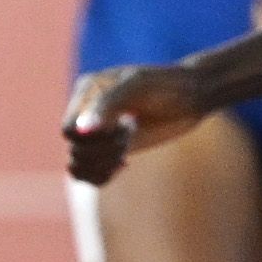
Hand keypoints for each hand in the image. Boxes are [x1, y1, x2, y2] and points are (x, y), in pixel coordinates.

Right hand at [62, 63, 205, 186]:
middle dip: (103, 150)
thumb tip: (80, 131)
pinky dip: (102, 177)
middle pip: (75, 150)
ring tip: (126, 150)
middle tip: (130, 133)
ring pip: (78, 165)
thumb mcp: (137, 87)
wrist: (192, 96)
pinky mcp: (111, 150)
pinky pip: (89, 175)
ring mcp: (99, 133)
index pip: (68, 130)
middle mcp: (87, 113)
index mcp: (86, 92)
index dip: (91, 138)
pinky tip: (125, 164)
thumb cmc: (166, 85)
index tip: (121, 125)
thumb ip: (106, 106)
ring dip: (103, 165)